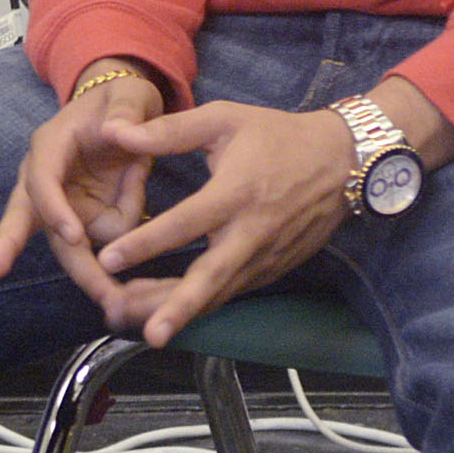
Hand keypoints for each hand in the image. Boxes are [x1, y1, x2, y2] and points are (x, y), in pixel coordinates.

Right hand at [0, 63, 169, 308]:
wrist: (124, 114)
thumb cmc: (120, 101)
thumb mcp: (130, 94)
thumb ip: (127, 110)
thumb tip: (116, 130)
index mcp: (51, 145)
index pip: (43, 179)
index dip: (54, 207)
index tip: (74, 236)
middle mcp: (45, 180)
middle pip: (24, 218)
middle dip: (9, 245)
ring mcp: (62, 205)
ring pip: (67, 247)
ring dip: (93, 273)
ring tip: (120, 289)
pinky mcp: (82, 221)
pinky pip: (105, 242)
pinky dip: (125, 239)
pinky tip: (137, 199)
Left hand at [86, 98, 364, 343]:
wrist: (344, 162)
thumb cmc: (278, 137)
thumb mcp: (225, 119)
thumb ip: (170, 130)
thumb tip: (117, 132)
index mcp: (236, 192)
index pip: (186, 223)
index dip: (147, 243)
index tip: (109, 260)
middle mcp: (251, 232)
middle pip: (211, 278)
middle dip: (178, 307)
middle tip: (148, 333)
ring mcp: (265, 257)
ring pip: (218, 294)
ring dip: (181, 313)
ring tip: (140, 329)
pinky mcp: (271, 271)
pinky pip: (230, 293)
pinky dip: (200, 306)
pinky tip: (166, 311)